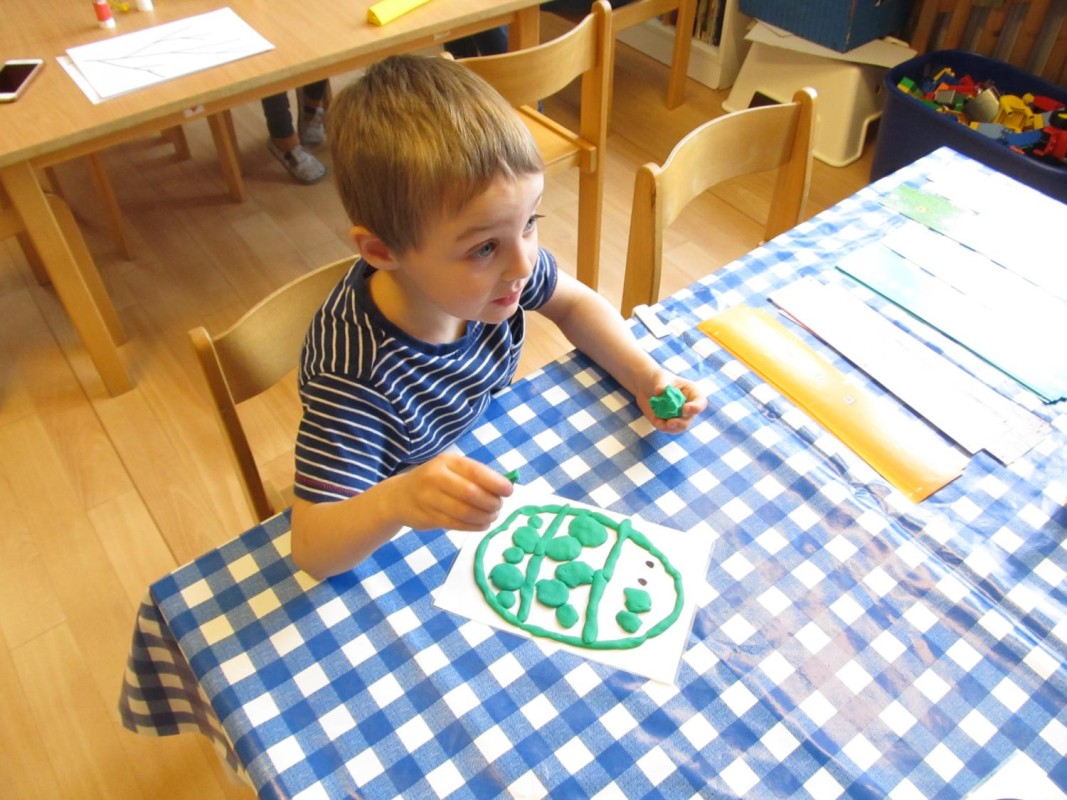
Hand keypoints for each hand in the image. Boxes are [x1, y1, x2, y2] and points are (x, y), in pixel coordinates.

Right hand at [395, 452, 513, 531]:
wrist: (398, 496)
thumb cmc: (435, 481)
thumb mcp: (452, 469)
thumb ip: (476, 476)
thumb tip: (506, 486)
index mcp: (448, 462)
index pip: (476, 472)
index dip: (496, 483)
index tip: (509, 491)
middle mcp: (436, 477)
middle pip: (471, 493)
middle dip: (491, 503)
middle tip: (499, 507)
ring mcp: (429, 498)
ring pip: (464, 512)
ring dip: (484, 517)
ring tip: (492, 517)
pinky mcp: (427, 517)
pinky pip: (456, 524)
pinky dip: (474, 526)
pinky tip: (482, 524)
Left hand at [639, 374, 706, 433]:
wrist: (647, 387)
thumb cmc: (658, 379)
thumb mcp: (660, 378)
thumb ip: (661, 384)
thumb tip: (659, 391)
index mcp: (693, 393)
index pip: (700, 402)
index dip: (696, 407)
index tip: (685, 409)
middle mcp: (690, 407)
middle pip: (690, 418)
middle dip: (681, 422)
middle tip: (670, 423)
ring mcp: (681, 417)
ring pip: (681, 427)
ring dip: (672, 427)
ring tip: (660, 423)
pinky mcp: (670, 423)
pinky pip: (669, 429)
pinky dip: (662, 426)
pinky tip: (656, 420)